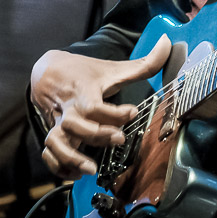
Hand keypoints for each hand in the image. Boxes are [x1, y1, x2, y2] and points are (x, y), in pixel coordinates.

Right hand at [30, 36, 170, 179]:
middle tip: (119, 139)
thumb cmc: (85, 72)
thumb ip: (144, 63)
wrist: (49, 71)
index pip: (94, 105)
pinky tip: (77, 173)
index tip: (132, 112)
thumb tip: (168, 44)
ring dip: (71, 157)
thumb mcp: (113, 67)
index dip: (114, 112)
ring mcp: (58, 123)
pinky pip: (49, 154)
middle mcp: (69, 108)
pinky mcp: (52, 133)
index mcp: (84, 91)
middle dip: (97, 134)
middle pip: (75, 124)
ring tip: (91, 169)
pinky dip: (58, 166)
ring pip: (56, 142)